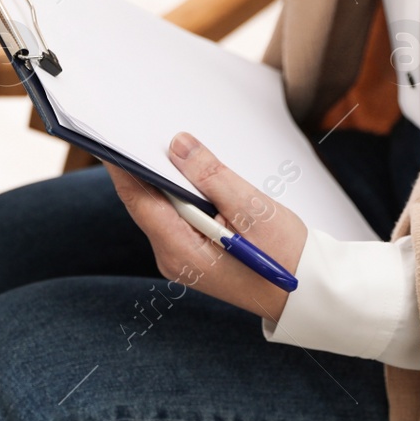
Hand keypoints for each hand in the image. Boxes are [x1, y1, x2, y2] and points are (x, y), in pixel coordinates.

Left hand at [106, 132, 307, 321]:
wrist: (309, 291)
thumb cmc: (288, 256)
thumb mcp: (252, 209)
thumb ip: (211, 176)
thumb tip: (177, 144)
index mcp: (180, 252)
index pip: (139, 201)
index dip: (122, 167)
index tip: (110, 137)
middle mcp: (172, 259)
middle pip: (145, 204)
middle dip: (140, 168)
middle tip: (135, 129)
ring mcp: (180, 259)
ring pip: (160, 210)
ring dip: (161, 179)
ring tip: (158, 143)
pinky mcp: (193, 254)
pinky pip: (176, 218)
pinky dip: (177, 194)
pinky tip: (184, 173)